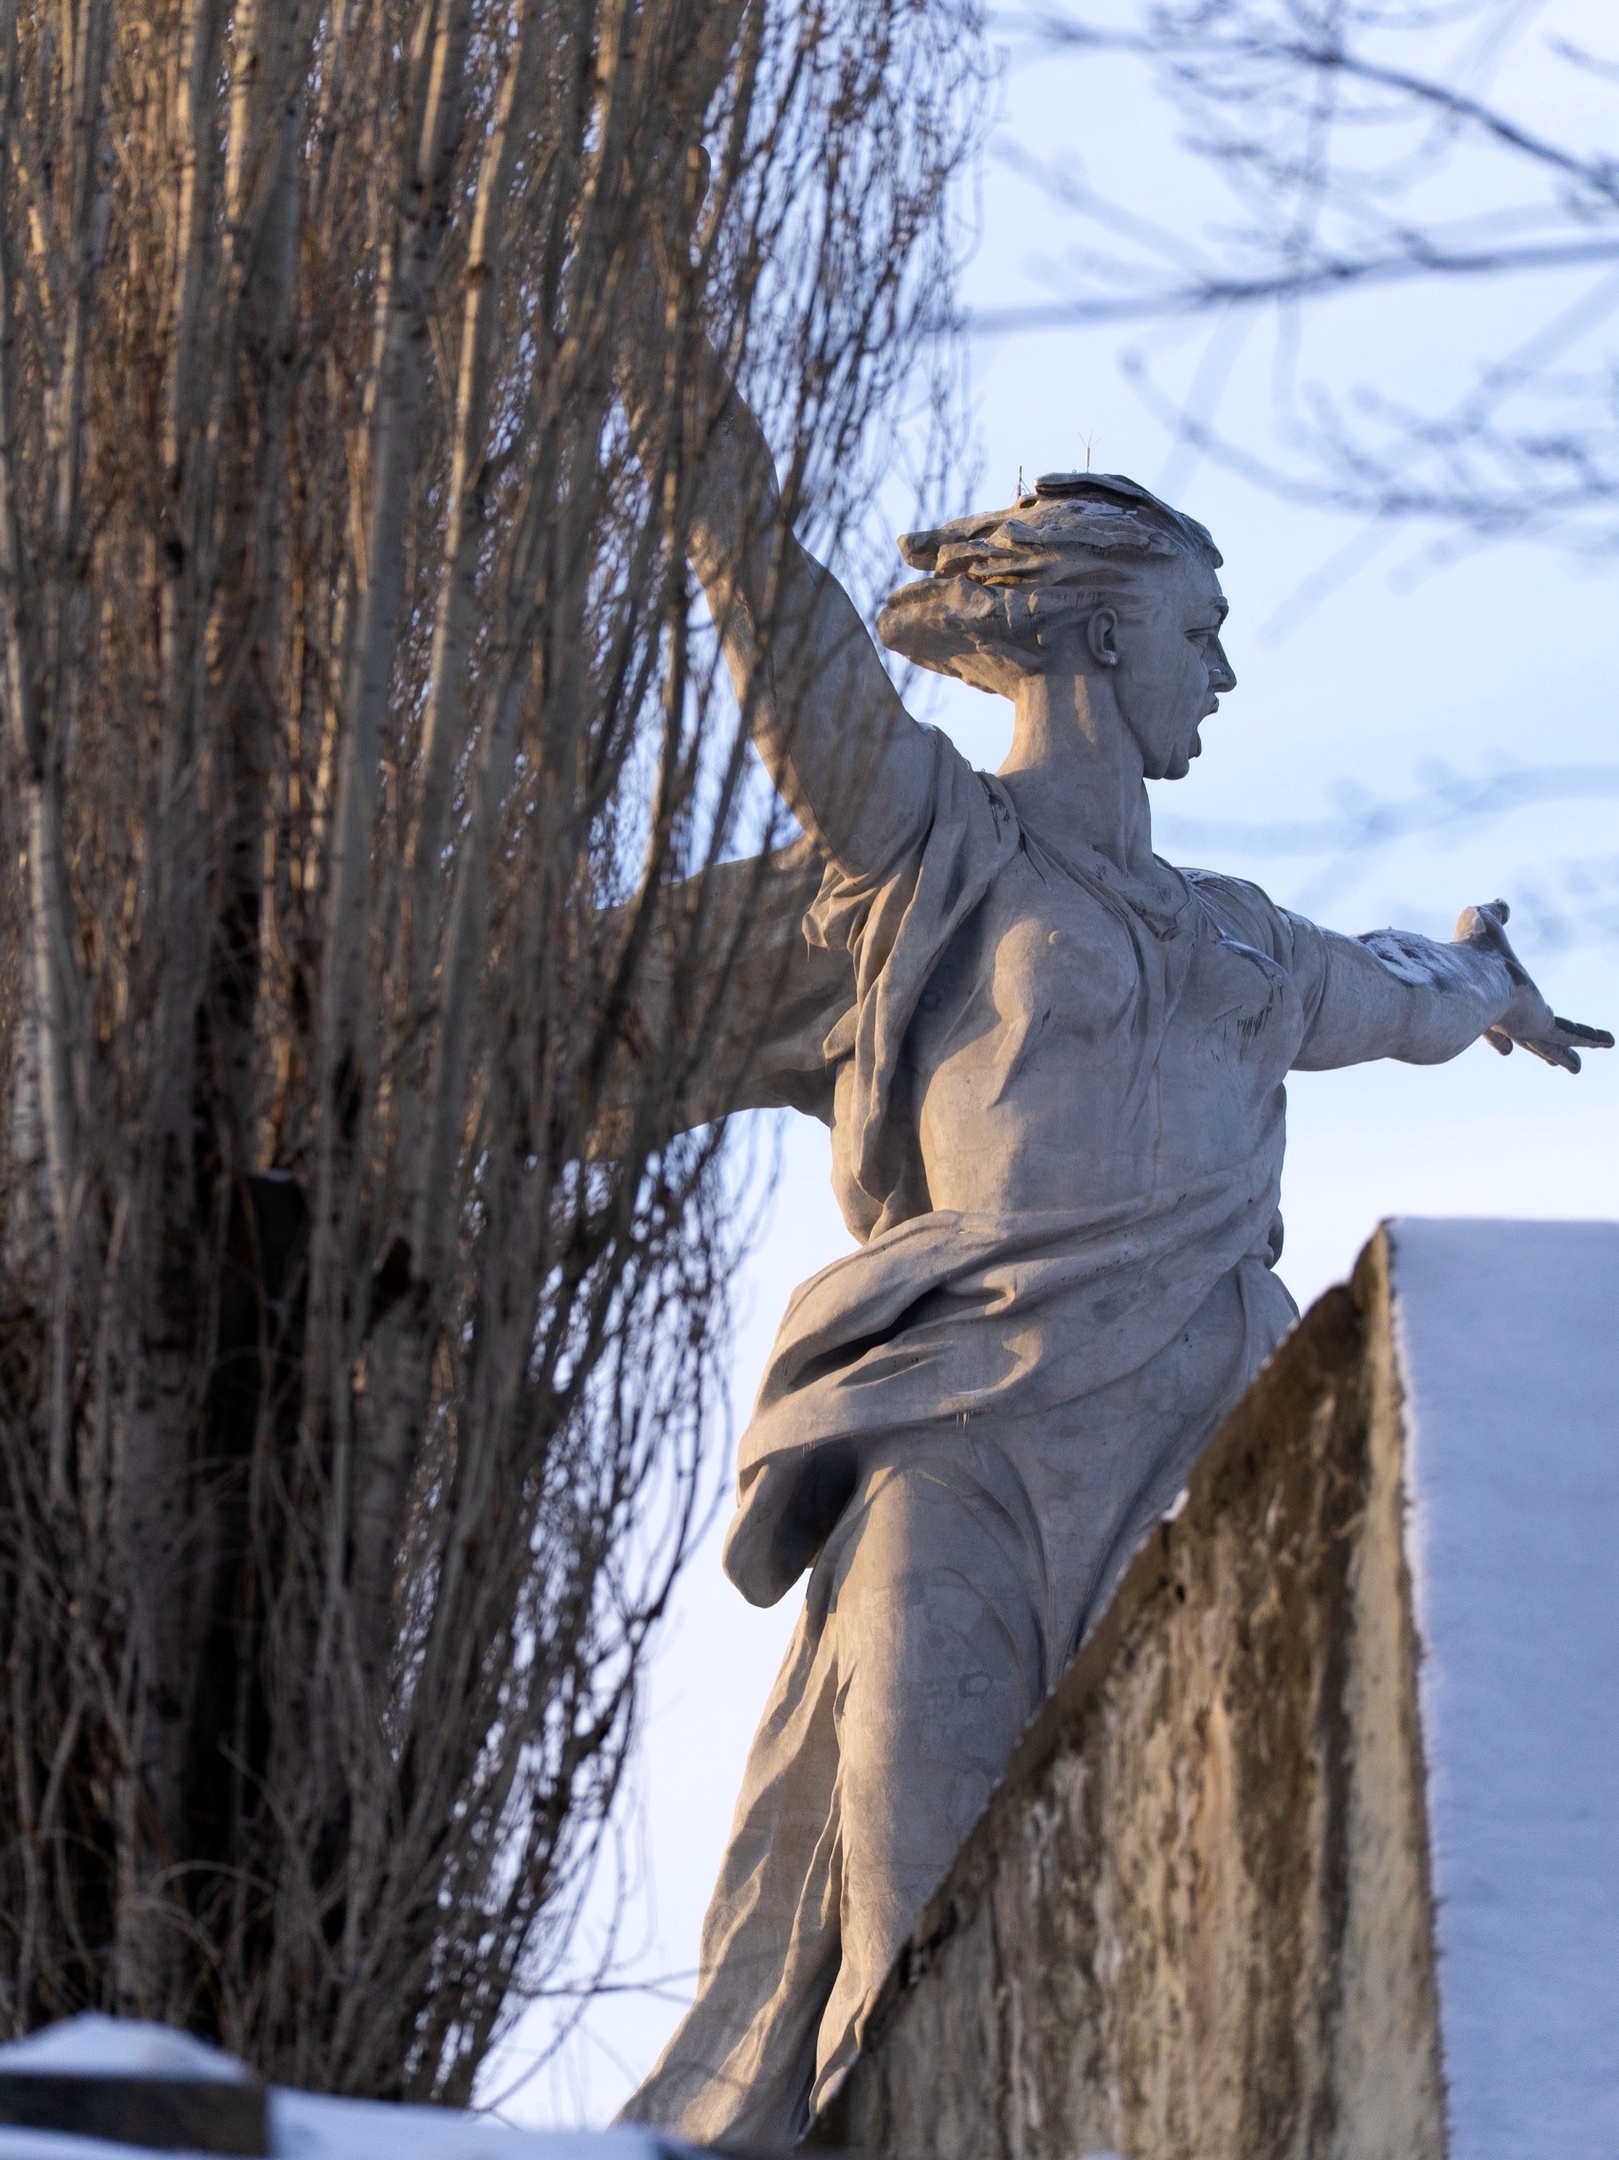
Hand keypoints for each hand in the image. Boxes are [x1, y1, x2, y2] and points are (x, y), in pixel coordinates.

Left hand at [1455, 899, 1613, 1072]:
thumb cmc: (1468, 950)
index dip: (1496, 1035)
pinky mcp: (1540, 1026)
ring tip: (1574, 1069)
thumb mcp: (1482, 922)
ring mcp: (1521, 1025)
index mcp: (1485, 998)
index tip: (1503, 1051)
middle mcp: (1501, 1018)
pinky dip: (1589, 1038)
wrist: (1470, 976)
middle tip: (1546, 1062)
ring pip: (1547, 1044)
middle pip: (1523, 1038)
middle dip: (1535, 1048)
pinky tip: (1608, 1042)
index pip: (1493, 1021)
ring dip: (1561, 1055)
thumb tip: (1500, 905)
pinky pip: (1570, 1034)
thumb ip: (1492, 914)